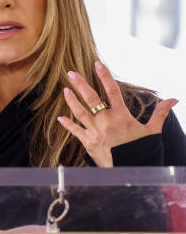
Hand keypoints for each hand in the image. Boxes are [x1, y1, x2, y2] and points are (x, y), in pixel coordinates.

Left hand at [57, 61, 177, 166]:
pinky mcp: (88, 143)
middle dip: (80, 84)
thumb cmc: (140, 149)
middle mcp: (106, 121)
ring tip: (65, 90)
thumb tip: (174, 99)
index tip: (97, 64)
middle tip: (70, 73)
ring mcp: (95, 132)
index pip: (112, 90)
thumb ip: (160, 113)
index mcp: (121, 116)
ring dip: (71, 101)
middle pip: (90, 98)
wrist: (129, 169)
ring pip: (80, 113)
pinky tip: (59, 118)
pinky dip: (67, 125)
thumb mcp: (152, 130)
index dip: (104, 76)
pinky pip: (75, 131)